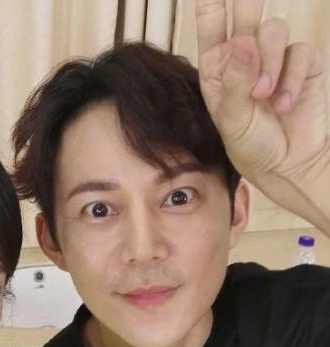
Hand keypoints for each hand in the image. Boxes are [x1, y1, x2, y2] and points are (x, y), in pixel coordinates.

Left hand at [196, 0, 329, 228]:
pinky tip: (284, 105)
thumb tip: (242, 42)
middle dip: (246, 2)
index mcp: (218, 67)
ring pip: (273, 30)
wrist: (286, 163)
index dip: (211, 1)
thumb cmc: (250, 144)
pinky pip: (299, 52)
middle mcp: (244, 57)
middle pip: (245, 12)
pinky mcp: (302, 65)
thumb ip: (236, 81)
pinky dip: (292, 79)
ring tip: (264, 95)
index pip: (211, 24)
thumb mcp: (233, 118)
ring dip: (270, 62)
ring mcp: (274, 58)